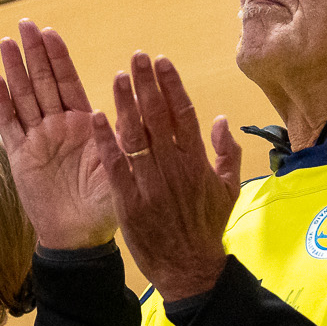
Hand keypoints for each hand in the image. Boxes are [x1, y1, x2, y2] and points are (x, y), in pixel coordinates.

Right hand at [0, 20, 117, 248]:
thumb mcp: (117, 167)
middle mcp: (57, 126)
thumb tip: (121, 105)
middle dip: (34, 52)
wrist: (79, 236)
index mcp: (82, 124)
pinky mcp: (19, 157)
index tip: (50, 31)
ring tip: (7, 42)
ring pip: (23, 97)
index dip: (58, 57)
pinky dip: (2, 102)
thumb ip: (117, 137)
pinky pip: (9, 125)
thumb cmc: (104, 205)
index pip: (68, 82)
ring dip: (14, 69)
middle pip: (42, 81)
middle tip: (25, 23)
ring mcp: (36, 139)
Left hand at [91, 51, 239, 301]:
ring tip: (118, 77)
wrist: (189, 268)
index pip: (184, 114)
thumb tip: (221, 119)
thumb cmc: (207, 227)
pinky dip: (106, 141)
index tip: (161, 62)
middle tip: (137, 57)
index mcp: (197, 162)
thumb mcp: (229, 189)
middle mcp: (174, 168)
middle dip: (147, 84)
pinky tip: (96, 116)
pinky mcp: (129, 201)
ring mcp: (150, 184)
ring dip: (125, 104)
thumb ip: (226, 152)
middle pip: (158, 117)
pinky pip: (115, 165)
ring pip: (136, 136)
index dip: (171, 86)